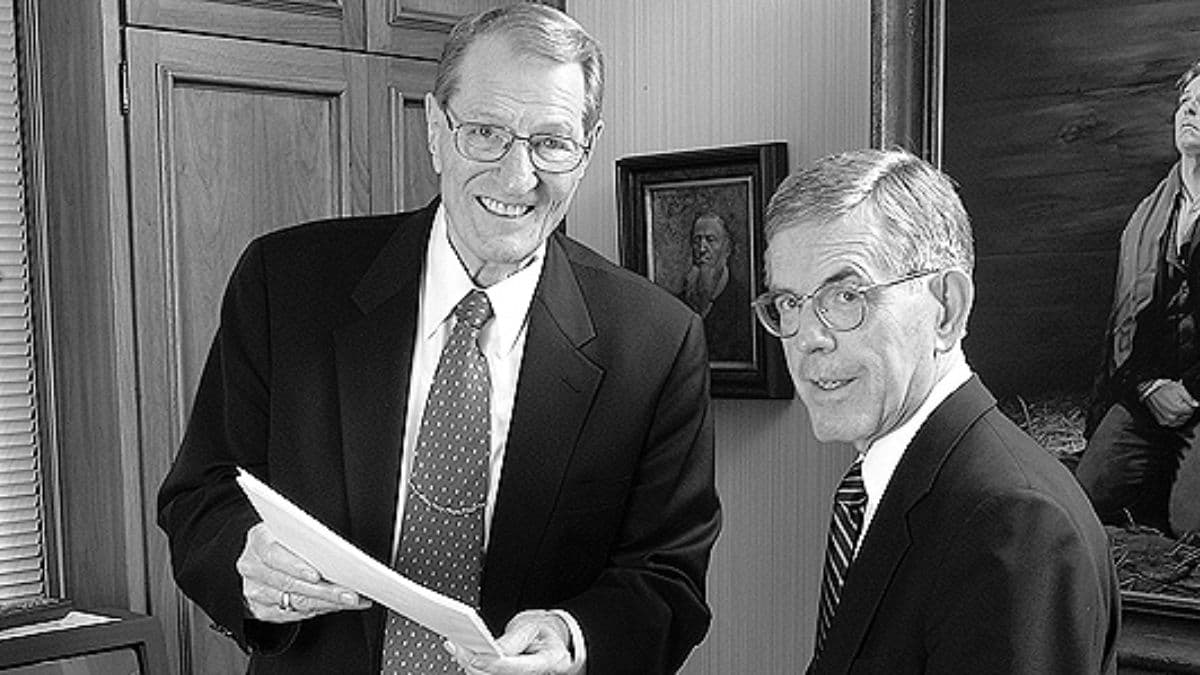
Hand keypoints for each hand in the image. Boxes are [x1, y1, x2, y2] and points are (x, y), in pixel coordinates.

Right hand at [237, 522, 371, 622]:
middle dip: (325, 590)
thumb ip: (305, 538)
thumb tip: (338, 552)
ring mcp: (255, 590)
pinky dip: (319, 609)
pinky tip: (336, 605)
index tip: (317, 575)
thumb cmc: (283, 540)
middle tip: (350, 594)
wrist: (260, 559)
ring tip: (351, 600)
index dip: (295, 566)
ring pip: (295, 601)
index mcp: (258, 540)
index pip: (273, 554)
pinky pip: (294, 614)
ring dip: (327, 602)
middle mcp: (252, 567)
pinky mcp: (261, 610)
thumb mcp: (290, 530)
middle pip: (289, 583)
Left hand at [445, 610, 578, 674]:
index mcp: (549, 661)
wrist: (548, 641)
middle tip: (457, 645)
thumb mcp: (534, 626)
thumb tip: (493, 648)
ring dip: (468, 663)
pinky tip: (460, 651)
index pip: (516, 667)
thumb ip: (514, 638)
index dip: (492, 664)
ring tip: (455, 645)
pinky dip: (472, 664)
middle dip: (474, 662)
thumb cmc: (544, 633)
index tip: (473, 656)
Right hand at [1145, 380, 1199, 427]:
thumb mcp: (1179, 389)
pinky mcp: (1161, 421)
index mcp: (1178, 409)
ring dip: (1180, 417)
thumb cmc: (1163, 388)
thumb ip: (1190, 399)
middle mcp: (1172, 417)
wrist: (1149, 390)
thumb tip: (1196, 404)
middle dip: (1185, 412)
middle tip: (1179, 404)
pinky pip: (1171, 424)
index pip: (1191, 411)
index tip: (1185, 402)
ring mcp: (1166, 420)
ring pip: (1179, 423)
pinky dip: (1173, 420)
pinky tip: (1171, 413)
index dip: (1189, 405)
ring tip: (1175, 409)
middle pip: (1186, 418)